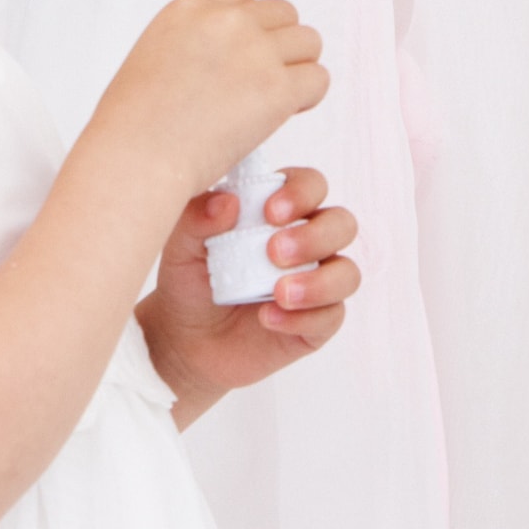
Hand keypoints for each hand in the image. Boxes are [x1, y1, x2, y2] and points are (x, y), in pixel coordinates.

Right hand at [89, 0, 329, 199]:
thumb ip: (194, 41)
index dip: (250, 23)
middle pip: (284, 14)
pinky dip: (307, 97)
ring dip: (297, 68)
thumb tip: (227, 56)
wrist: (136, 157)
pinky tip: (283, 114)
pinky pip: (318, 79)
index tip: (243, 52)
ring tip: (274, 98)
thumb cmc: (134, 124)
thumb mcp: (154, 55)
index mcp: (190, 9)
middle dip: (278, 45)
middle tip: (261, 82)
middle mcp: (226, 21)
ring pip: (309, 42)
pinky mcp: (277, 89)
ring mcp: (255, 52)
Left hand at [142, 164, 359, 419]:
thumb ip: (197, 218)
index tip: (270, 212)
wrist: (185, 343)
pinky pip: (331, 317)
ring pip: (347, 273)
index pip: (311, 185)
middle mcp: (307, 242)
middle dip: (315, 235)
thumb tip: (227, 201)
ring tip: (278, 292)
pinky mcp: (317, 324)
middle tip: (274, 252)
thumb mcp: (181, 247)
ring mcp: (316, 283)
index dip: (301, 192)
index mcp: (280, 212)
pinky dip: (302, 318)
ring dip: (318, 282)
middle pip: (342, 224)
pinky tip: (268, 318)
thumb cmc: (190, 282)